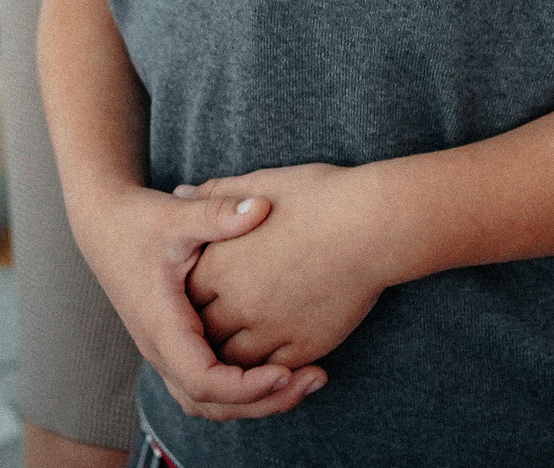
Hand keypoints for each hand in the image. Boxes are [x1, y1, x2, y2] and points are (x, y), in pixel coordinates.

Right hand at [66, 183, 328, 419]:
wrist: (103, 224)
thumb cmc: (138, 219)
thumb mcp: (177, 214)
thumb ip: (219, 213)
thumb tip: (262, 205)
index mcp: (160, 323)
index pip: (202, 380)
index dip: (246, 385)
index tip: (286, 372)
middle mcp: (160, 348)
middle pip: (210, 405)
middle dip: (262, 402)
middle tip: (311, 383)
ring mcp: (166, 352)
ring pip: (209, 403)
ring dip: (254, 402)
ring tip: (303, 384)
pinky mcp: (176, 347)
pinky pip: (208, 388)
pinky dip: (241, 391)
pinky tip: (278, 371)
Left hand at [177, 165, 392, 370]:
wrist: (372, 224)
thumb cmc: (319, 197)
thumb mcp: (259, 184)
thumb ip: (216, 195)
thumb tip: (181, 192)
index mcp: (221, 264)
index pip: (185, 294)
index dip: (189, 293)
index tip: (200, 286)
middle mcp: (240, 303)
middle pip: (205, 332)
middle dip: (206, 329)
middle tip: (214, 321)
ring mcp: (273, 328)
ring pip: (235, 360)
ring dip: (233, 354)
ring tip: (242, 340)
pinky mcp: (306, 345)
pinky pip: (274, 370)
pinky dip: (267, 368)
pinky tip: (272, 354)